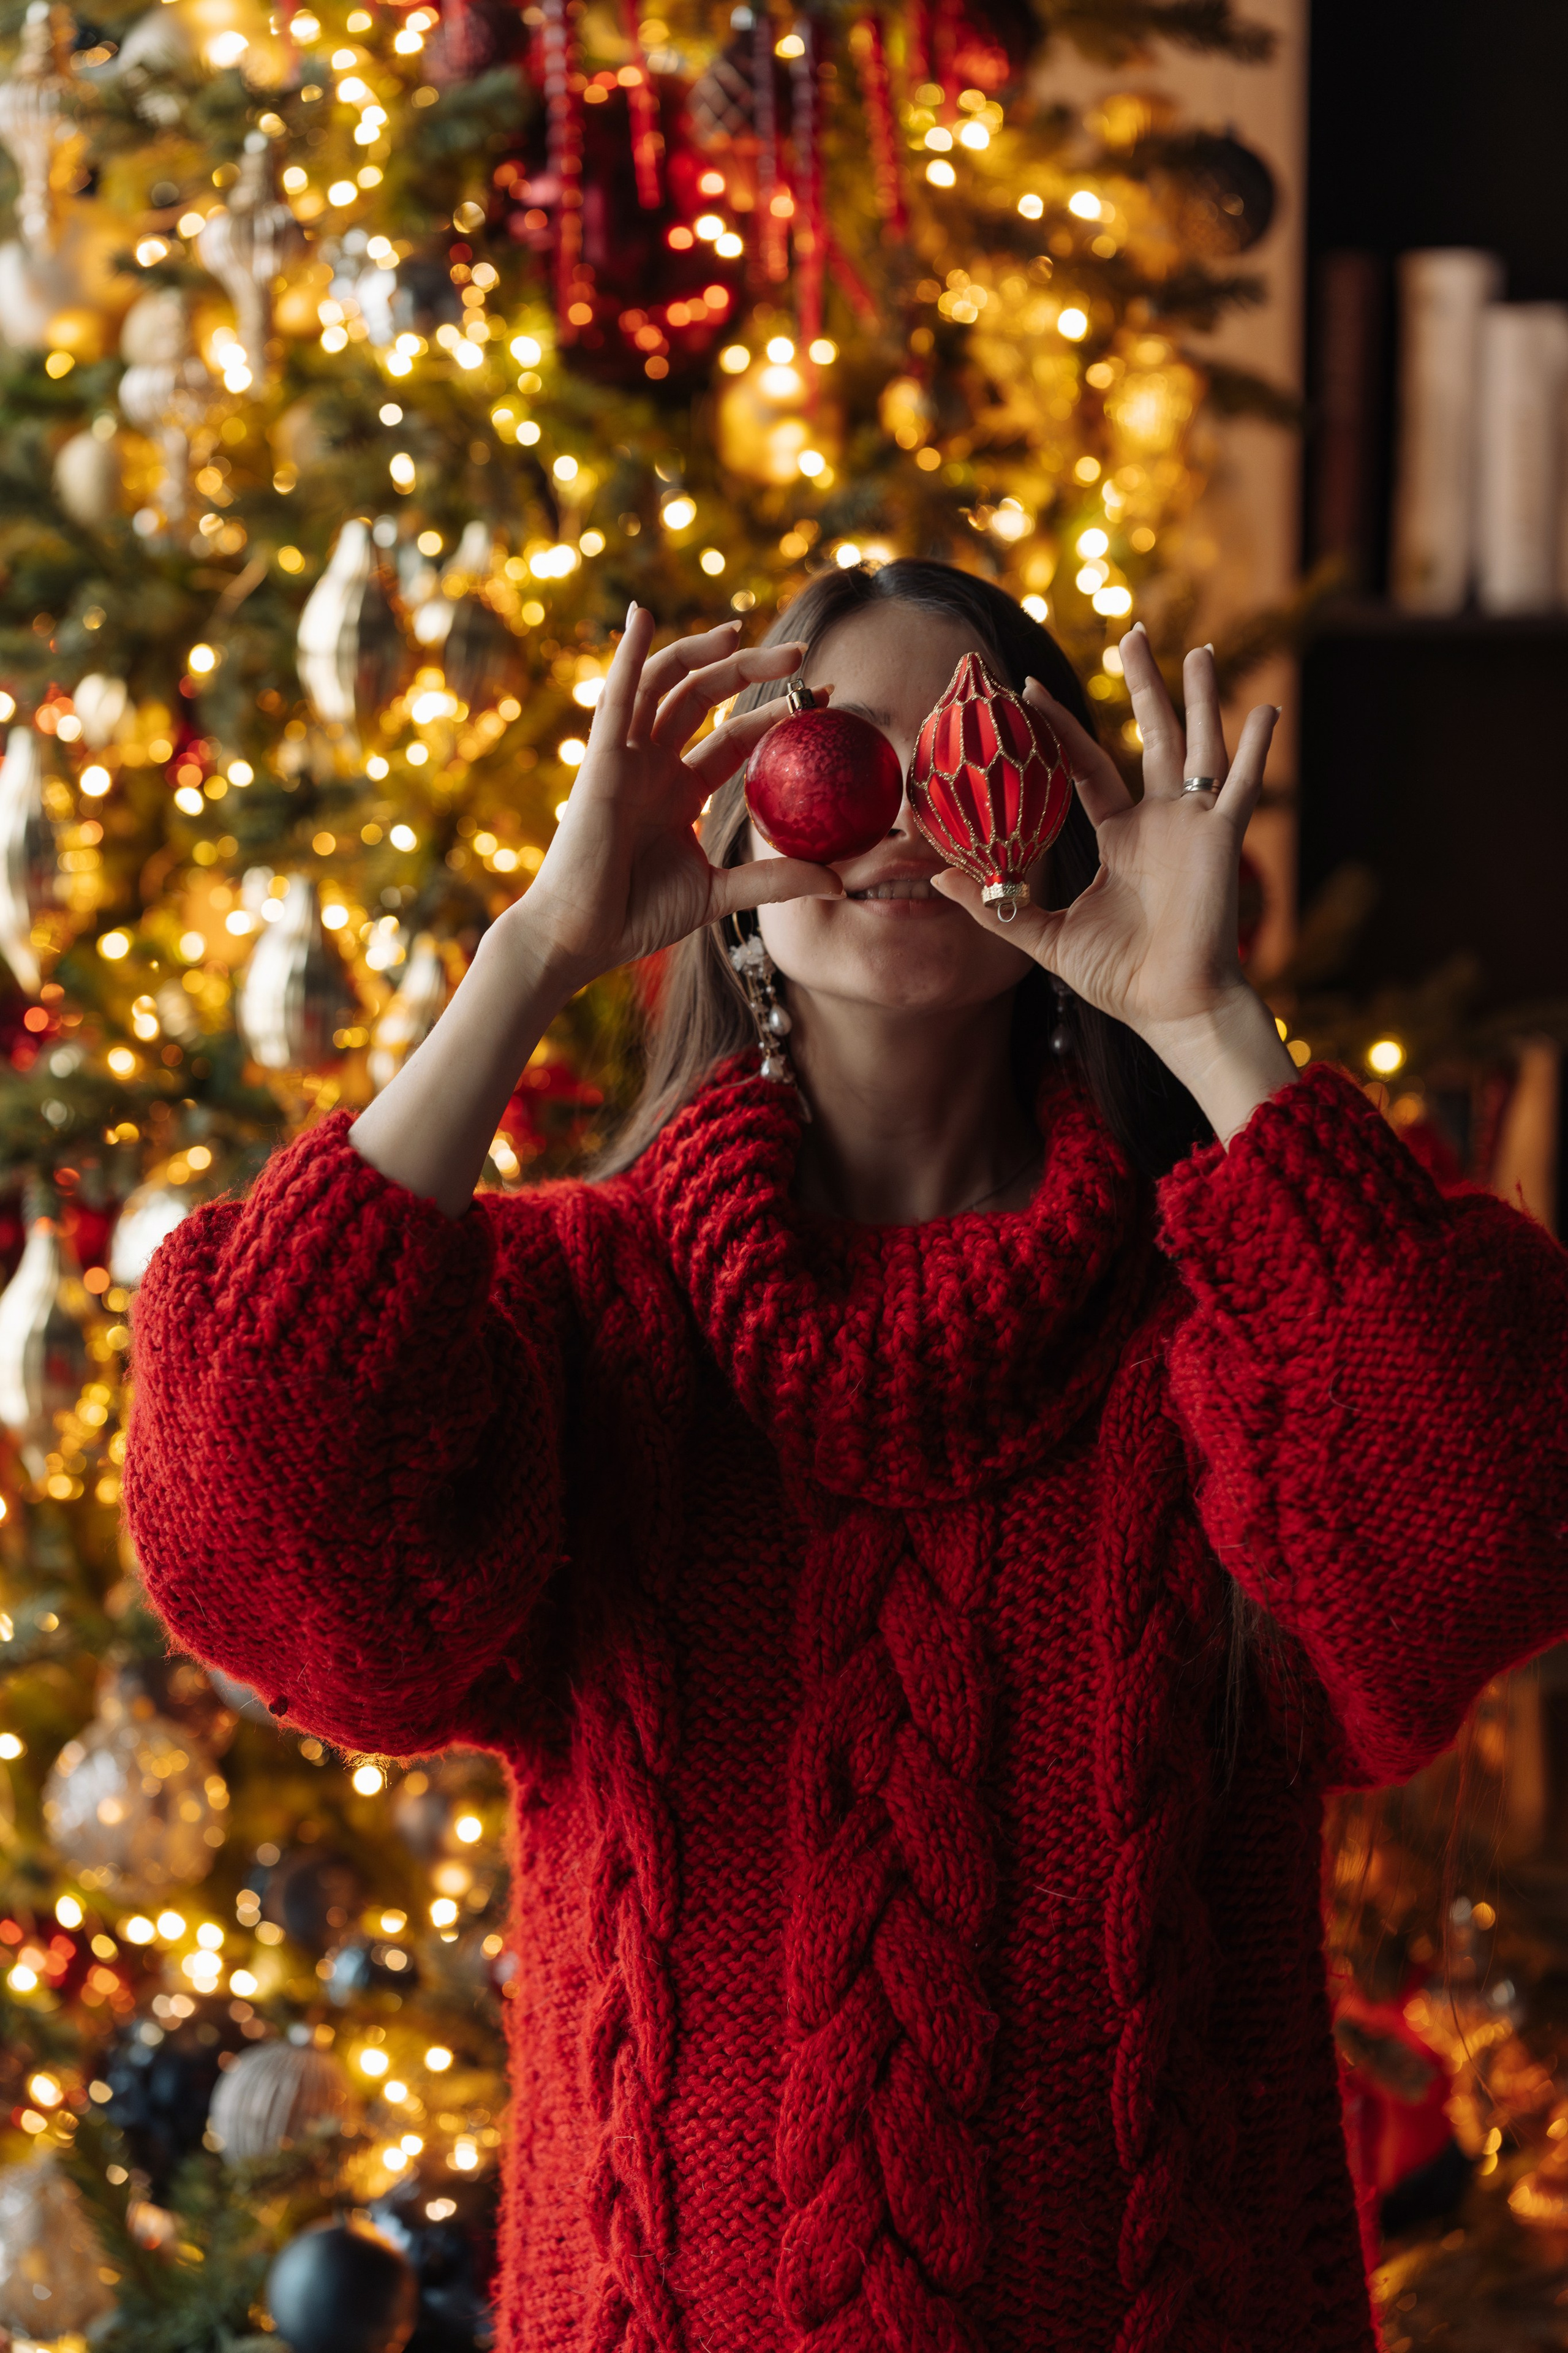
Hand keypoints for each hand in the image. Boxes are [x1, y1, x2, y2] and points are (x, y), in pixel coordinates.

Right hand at [513, 606, 843, 989]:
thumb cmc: (637, 916)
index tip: (822, 697)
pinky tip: (642, 616)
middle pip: (705, 698)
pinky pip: (617, 697)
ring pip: (666, 685)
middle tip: (799, 654)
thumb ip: (774, 881)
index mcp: (679, 790)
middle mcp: (653, 765)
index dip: (773, 713)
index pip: (734, 737)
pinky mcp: (601, 760)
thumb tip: (837, 882)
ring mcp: (626, 758)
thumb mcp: (719, 894)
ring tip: (742, 632)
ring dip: (701, 652)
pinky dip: (628, 653)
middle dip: (750, 671)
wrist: (581, 937)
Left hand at [929, 626, 1298, 1141]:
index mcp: (1122, 836)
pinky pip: (1241, 788)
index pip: (1087, 765)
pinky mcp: (1220, 841)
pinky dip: (1257, 749)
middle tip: (1132, 632)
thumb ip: (995, 905)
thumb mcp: (1043, 936)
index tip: (1032, 686)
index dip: (1062, 726)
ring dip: (1200, 698)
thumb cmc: (1118, 977)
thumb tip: (937, 877)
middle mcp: (1160, 821)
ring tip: (1197, 649)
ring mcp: (1193, 826)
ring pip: (1198, 746)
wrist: (1170, 1009)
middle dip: (1144, 684)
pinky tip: (1267, 710)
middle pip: (1152, 735)